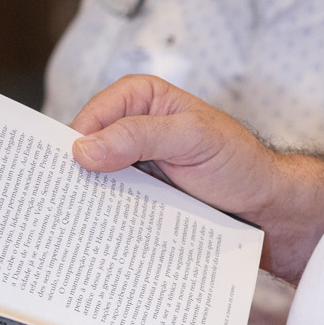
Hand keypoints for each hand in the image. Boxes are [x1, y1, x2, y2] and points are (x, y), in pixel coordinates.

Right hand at [70, 75, 277, 220]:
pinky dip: (104, 211)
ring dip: (88, 194)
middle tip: (60, 197)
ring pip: (95, 175)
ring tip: (71, 218)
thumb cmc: (238, 162)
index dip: (78, 137)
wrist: (263, 205)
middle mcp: (132, 125)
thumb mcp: (193, 138)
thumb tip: (86, 148)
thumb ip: (141, 136)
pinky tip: (95, 228)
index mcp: (142, 97)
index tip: (69, 166)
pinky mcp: (138, 191)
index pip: (95, 113)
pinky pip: (111, 198)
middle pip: (88, 145)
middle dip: (76, 169)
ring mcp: (133, 161)